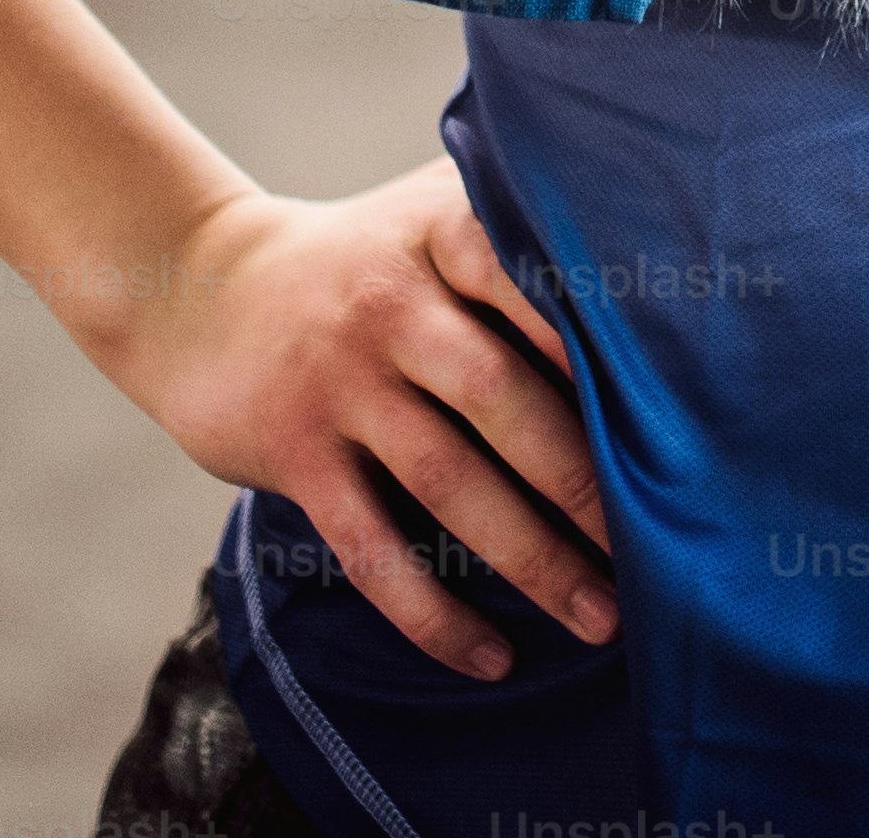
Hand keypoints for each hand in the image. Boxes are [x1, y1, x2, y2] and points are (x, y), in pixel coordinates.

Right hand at [88, 160, 616, 681]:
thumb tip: (662, 267)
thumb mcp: (430, 210)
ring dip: (532, 559)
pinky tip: (490, 657)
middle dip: (585, 481)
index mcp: (442, 233)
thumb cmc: (360, 257)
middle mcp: (392, 301)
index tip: (675, 408)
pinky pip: (371, 547)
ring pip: (447, 483)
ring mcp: (339, 379)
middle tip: (658, 547)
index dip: (600, 341)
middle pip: (503, 396)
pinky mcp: (294, 452)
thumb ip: (522, 226)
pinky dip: (432, 613)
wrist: (193, 285)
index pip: (532, 280)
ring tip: (600, 619)